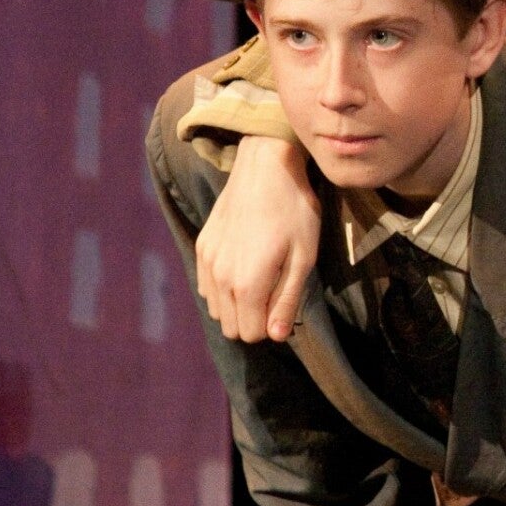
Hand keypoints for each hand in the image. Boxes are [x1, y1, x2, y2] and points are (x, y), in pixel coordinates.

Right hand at [196, 136, 318, 342]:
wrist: (265, 167)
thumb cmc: (294, 211)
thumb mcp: (303, 258)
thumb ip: (286, 300)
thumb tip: (276, 337)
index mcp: (246, 284)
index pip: (251, 334)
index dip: (272, 326)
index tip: (285, 303)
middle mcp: (219, 278)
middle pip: (231, 327)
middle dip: (253, 319)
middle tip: (275, 291)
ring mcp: (206, 261)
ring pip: (216, 309)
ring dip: (237, 304)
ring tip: (261, 277)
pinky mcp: (202, 246)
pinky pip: (207, 286)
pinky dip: (223, 287)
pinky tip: (243, 265)